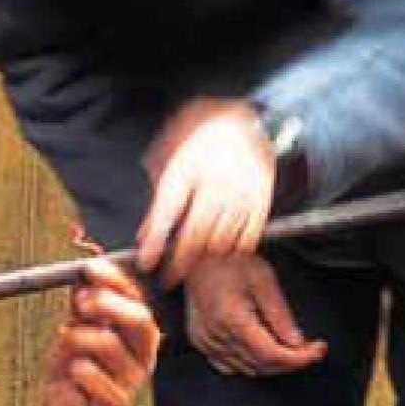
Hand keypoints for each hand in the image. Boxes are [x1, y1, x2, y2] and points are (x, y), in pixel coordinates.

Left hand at [26, 261, 161, 405]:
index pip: (138, 299)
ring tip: (65, 344)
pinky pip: (90, 374)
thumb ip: (83, 300)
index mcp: (139, 334)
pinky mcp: (117, 403)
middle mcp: (143, 355)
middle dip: (106, 304)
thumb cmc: (75, 368)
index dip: (115, 280)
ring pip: (107, 343)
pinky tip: (71, 373)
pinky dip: (73, 368)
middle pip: (139, 319)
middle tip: (80, 303)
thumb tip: (86, 268)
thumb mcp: (77, 326)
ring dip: (77, 338)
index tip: (89, 270)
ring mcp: (133, 380)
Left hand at [136, 98, 274, 284]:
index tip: (146, 264)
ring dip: (206, 258)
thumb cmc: (199, 151)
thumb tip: (143, 239)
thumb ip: (158, 207)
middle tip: (169, 279)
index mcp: (187, 171)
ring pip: (221, 242)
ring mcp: (241, 195)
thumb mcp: (172, 170)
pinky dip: (233, 251)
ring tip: (196, 263)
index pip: (167, 213)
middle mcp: (215, 184)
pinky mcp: (261, 202)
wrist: (239, 126)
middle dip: (180, 263)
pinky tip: (222, 251)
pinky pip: (248, 240)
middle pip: (195, 235)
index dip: (155, 242)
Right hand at [183, 251, 325, 378]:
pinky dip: (250, 363)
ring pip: (247, 369)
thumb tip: (297, 342)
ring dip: (272, 363)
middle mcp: (215, 335)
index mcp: (231, 318)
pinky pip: (229, 366)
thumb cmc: (229, 259)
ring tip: (290, 347)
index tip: (318, 350)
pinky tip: (261, 349)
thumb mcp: (263, 278)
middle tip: (310, 349)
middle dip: (291, 361)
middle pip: (261, 365)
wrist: (197, 254)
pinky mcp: (200, 341)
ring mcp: (205, 341)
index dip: (299, 358)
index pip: (271, 354)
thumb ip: (280, 314)